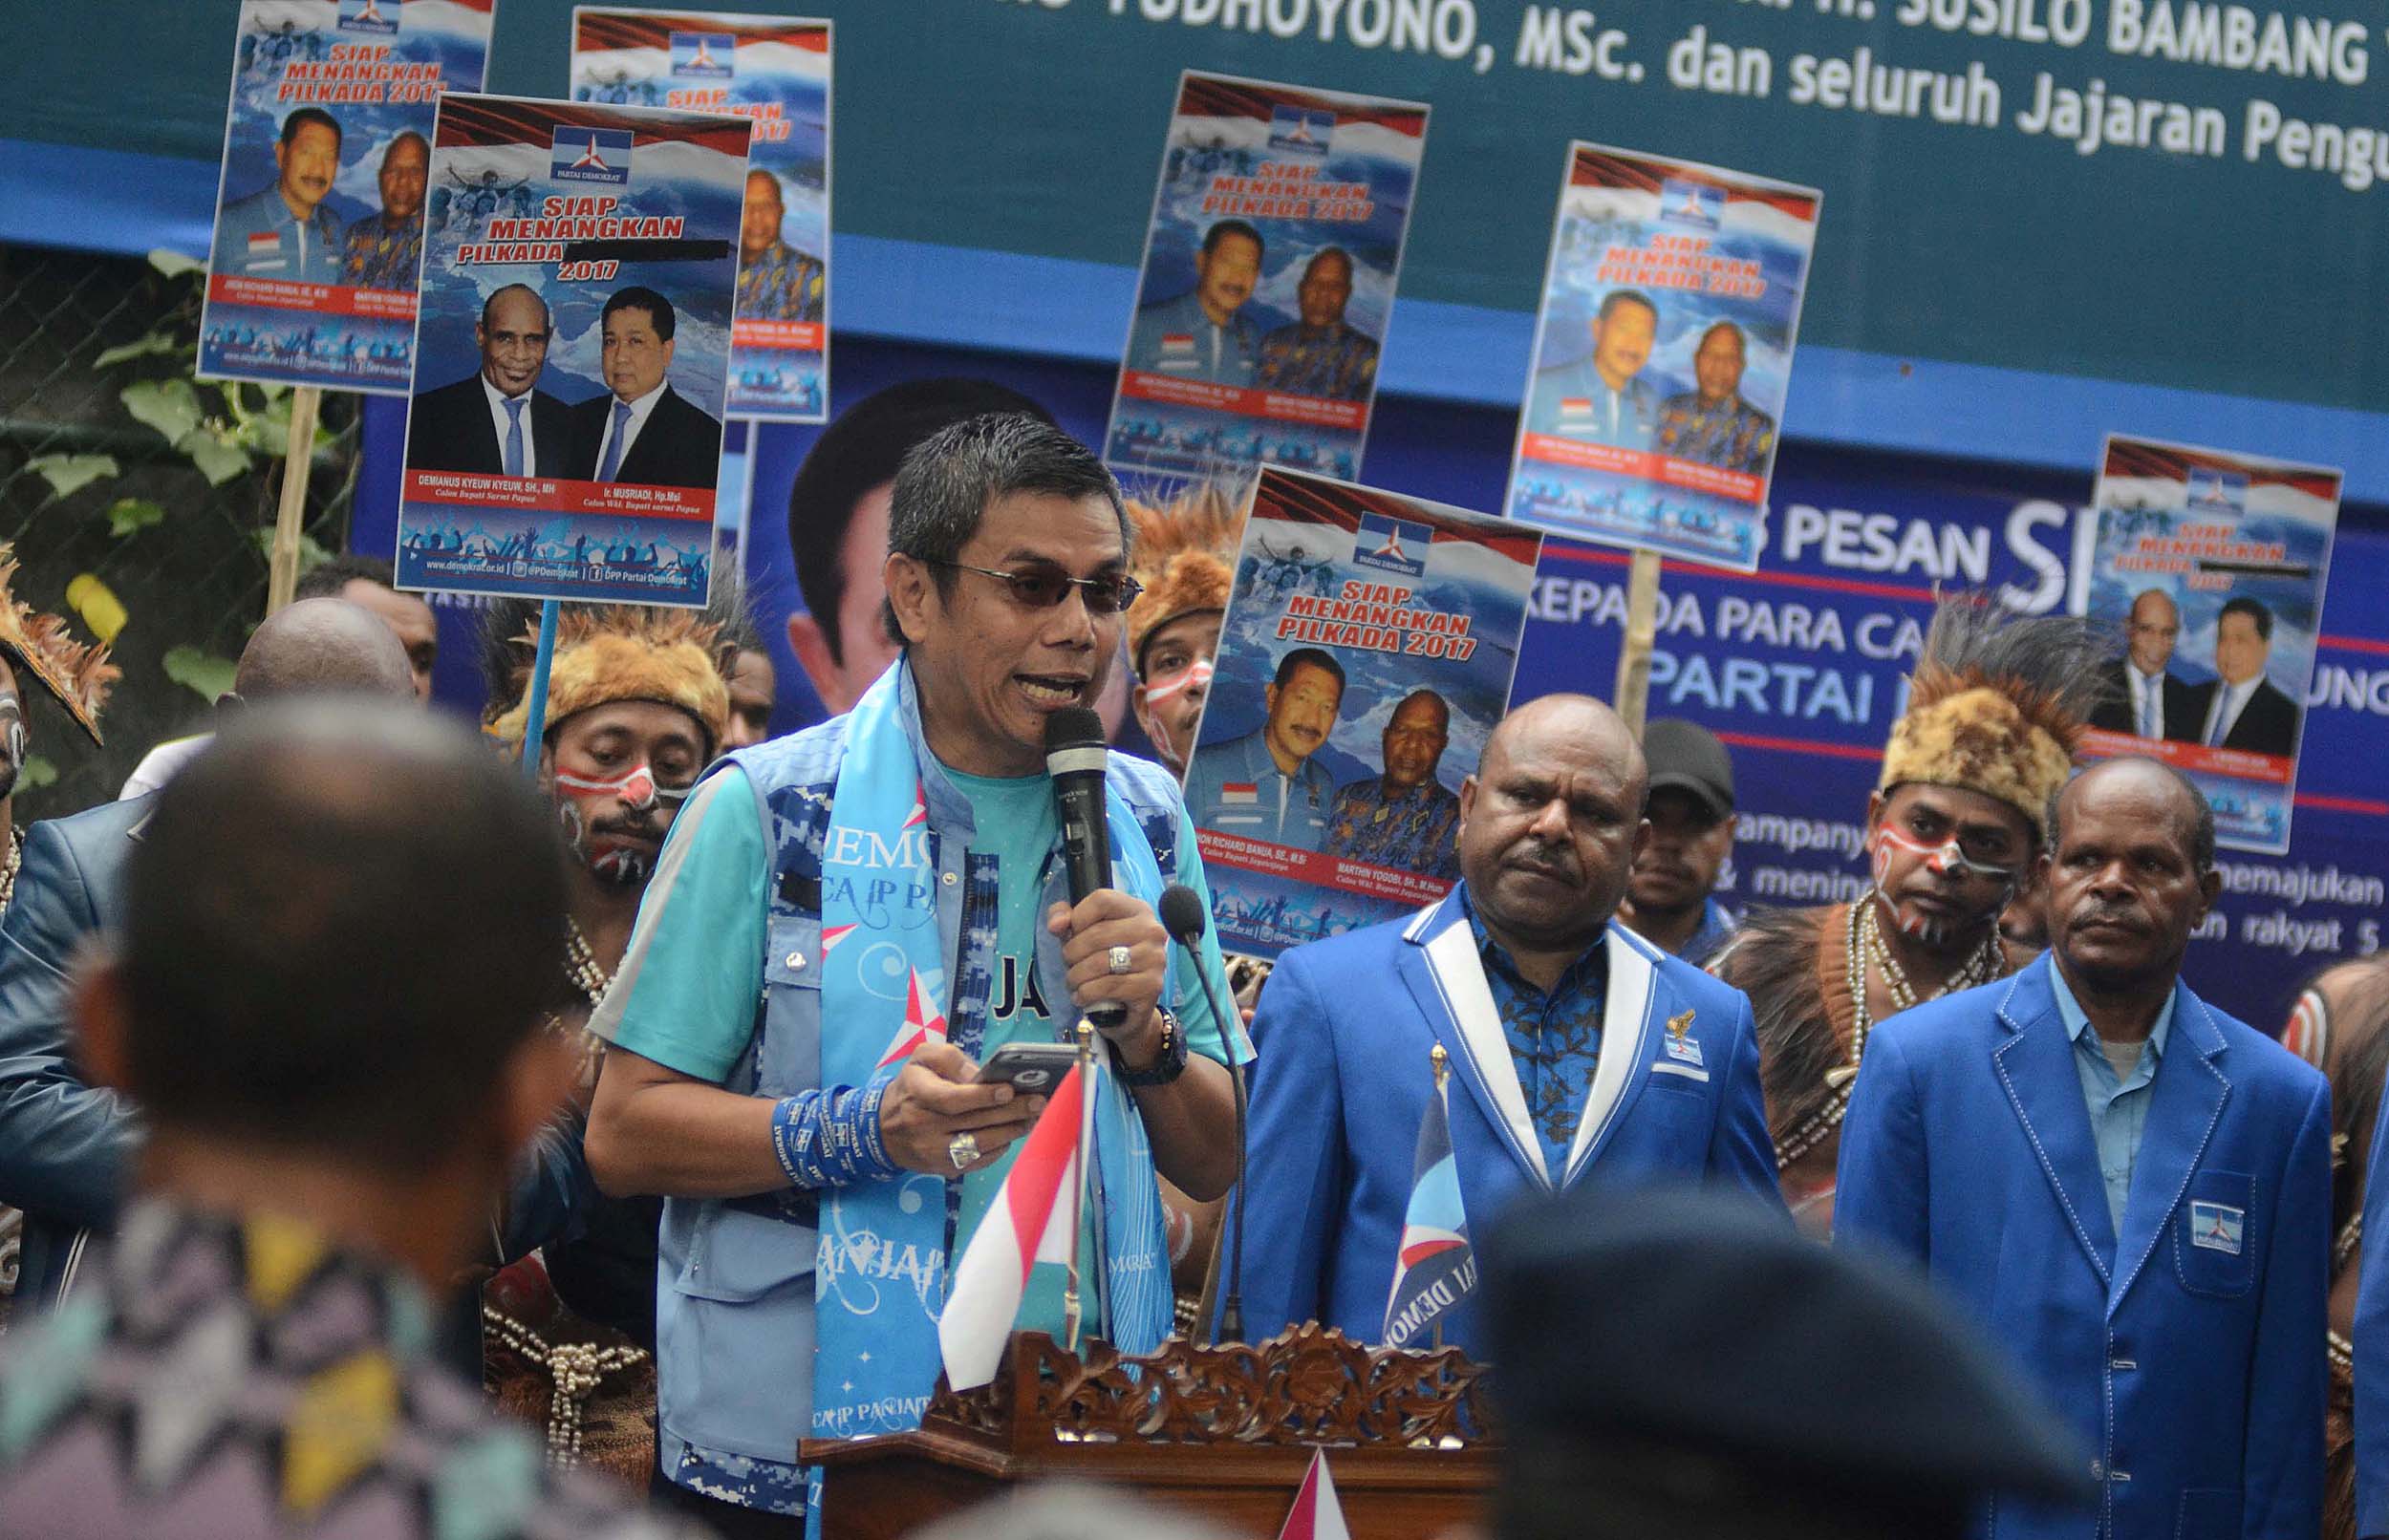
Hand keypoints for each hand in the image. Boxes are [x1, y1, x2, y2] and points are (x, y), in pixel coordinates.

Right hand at [878, 1040, 1045, 1175]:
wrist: (884, 1129)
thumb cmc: (911, 1087)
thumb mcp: (921, 1059)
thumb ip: (949, 1058)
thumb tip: (980, 1074)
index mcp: (917, 1094)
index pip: (951, 1099)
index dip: (981, 1096)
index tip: (1008, 1089)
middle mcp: (923, 1126)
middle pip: (973, 1122)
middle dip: (1011, 1112)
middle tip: (1038, 1102)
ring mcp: (933, 1152)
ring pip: (979, 1145)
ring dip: (1011, 1131)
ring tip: (1033, 1117)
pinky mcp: (943, 1168)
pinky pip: (977, 1162)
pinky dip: (999, 1148)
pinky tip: (1013, 1134)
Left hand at [1046, 890, 1168, 1062]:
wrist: (1128, 1005)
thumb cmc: (1105, 963)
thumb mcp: (1082, 933)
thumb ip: (1064, 917)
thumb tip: (1056, 924)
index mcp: (1137, 910)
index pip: (1102, 900)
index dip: (1078, 918)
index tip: (1072, 934)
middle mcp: (1151, 930)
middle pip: (1097, 934)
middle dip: (1071, 953)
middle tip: (1069, 965)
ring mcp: (1154, 958)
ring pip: (1100, 962)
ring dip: (1076, 976)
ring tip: (1074, 982)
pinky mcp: (1151, 985)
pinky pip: (1107, 986)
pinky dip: (1086, 993)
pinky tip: (1082, 996)